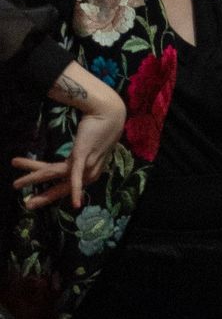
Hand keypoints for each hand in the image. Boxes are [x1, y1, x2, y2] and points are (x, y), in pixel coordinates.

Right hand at [12, 83, 126, 209]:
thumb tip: (62, 156)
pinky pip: (75, 176)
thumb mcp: (84, 145)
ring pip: (54, 175)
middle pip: (60, 188)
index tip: (36, 200)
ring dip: (33, 178)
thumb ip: (74, 154)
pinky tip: (74, 204)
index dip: (50, 193)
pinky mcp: (83, 157)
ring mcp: (85, 166)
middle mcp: (87, 173)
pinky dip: (76, 190)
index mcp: (86, 171)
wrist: (107, 113)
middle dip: (43, 197)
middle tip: (27, 205)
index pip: (63, 184)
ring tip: (16, 182)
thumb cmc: (96, 126)